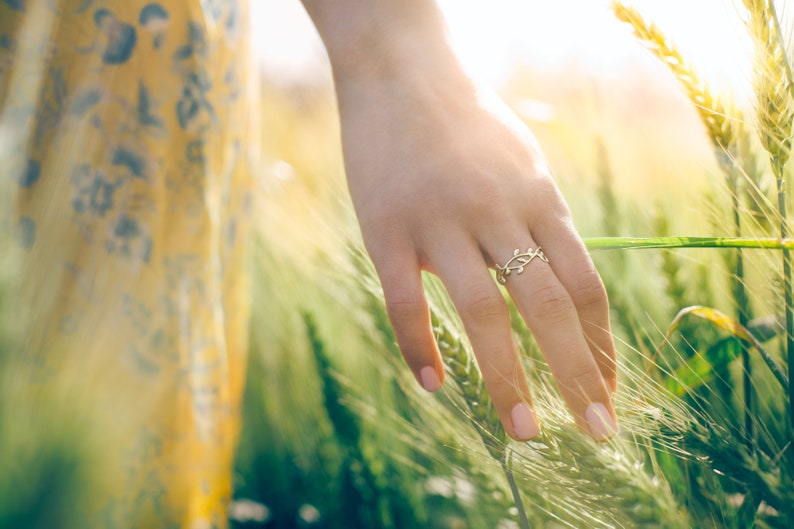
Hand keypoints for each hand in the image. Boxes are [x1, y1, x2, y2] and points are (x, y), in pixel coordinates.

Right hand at [302, 0, 617, 440]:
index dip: (601, 343)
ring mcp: (441, 221)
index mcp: (538, 198)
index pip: (584, 285)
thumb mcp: (523, 163)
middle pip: (548, 305)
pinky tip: (433, 386)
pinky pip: (405, 300)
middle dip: (577, 373)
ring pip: (483, 311)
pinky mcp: (387, 228)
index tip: (610, 388)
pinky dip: (418, 348)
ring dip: (507, 377)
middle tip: (596, 430)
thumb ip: (540, 221)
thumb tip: (559, 282)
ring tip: (524, 431)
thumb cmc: (466, 124)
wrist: (401, 71)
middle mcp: (499, 213)